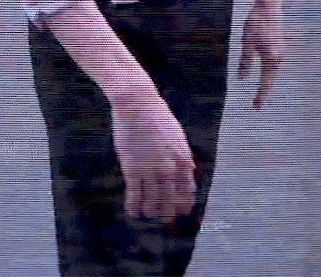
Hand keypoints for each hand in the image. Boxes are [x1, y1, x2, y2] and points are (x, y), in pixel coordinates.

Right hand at [110, 90, 195, 221]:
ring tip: (147, 213)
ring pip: (153, 202)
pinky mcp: (133, 169)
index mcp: (183, 159)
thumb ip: (182, 154)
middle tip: (163, 217)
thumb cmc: (156, 114)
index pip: (187, 191)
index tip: (180, 210)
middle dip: (167, 212)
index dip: (183, 204)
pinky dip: (134, 206)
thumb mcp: (177, 134)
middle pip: (171, 201)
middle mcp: (170, 168)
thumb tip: (188, 169)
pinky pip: (135, 196)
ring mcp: (151, 170)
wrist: (137, 103)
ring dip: (150, 211)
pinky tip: (132, 211)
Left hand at [237, 0, 285, 108]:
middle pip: (271, 78)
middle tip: (256, 103)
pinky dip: (269, 70)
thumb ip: (246, 62)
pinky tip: (266, 70)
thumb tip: (242, 79)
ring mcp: (282, 50)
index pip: (265, 83)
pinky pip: (274, 61)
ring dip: (267, 81)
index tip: (256, 108)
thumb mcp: (247, 43)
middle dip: (264, 91)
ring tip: (261, 91)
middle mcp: (279, 57)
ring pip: (273, 70)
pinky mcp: (280, 44)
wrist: (269, 6)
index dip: (260, 96)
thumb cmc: (256, 23)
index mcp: (271, 58)